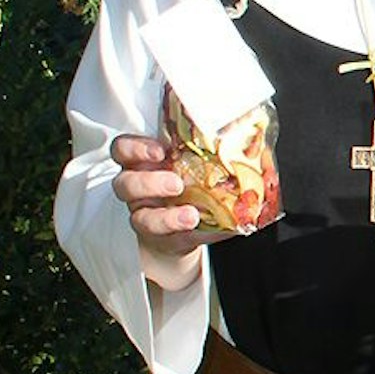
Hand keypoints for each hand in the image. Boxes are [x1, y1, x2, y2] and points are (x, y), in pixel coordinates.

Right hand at [110, 134, 228, 291]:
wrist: (186, 223)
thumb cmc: (190, 181)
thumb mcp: (194, 159)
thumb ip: (211, 146)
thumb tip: (252, 133)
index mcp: (143, 162)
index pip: (123, 149)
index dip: (135, 148)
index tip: (159, 151)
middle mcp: (138, 189)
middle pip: (125, 183)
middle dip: (149, 183)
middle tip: (176, 184)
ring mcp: (146, 216)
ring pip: (141, 218)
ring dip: (166, 218)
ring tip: (191, 216)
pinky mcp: (162, 239)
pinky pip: (172, 240)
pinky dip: (194, 235)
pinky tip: (213, 230)